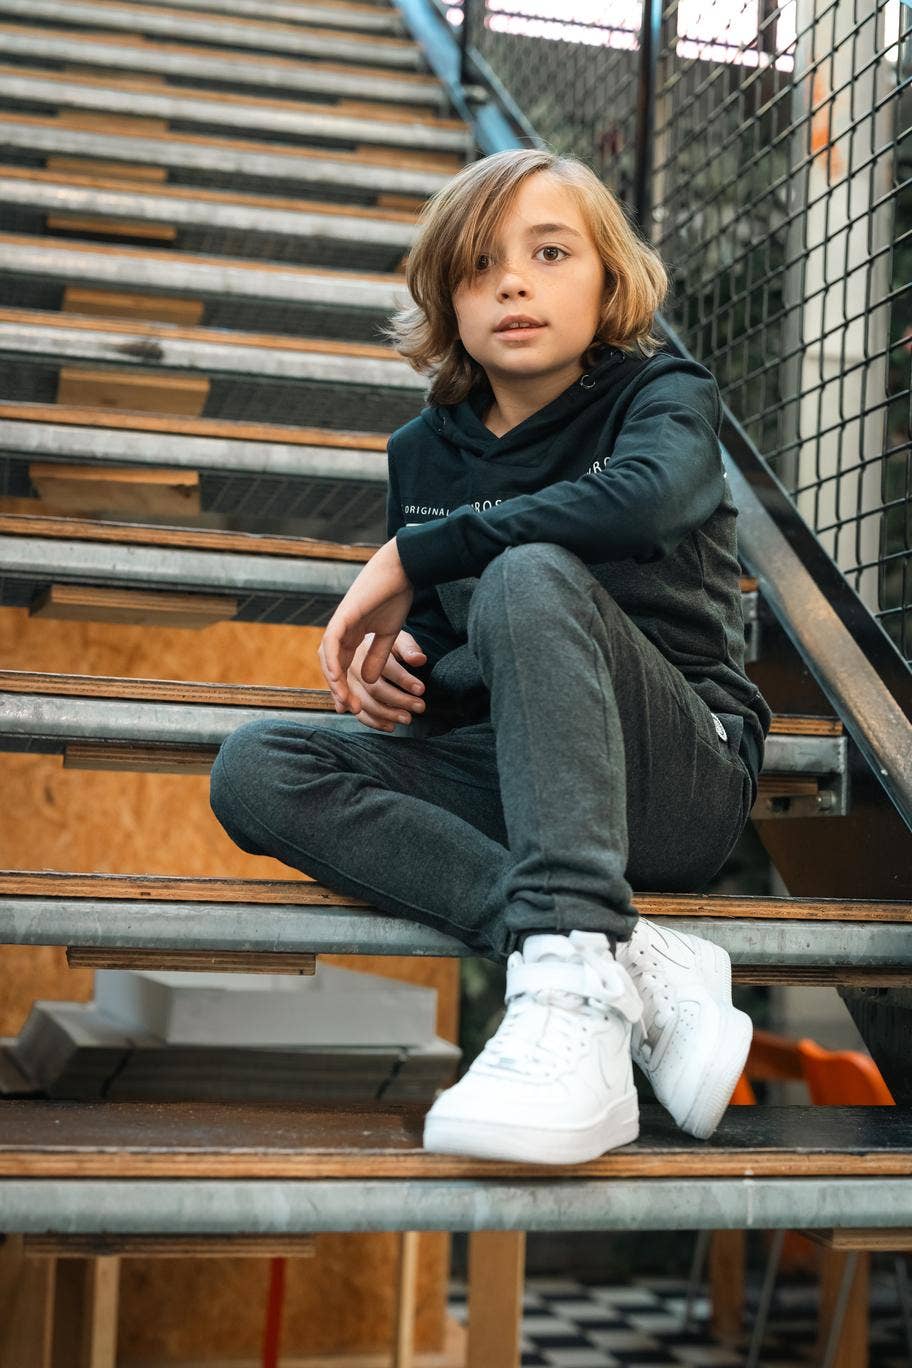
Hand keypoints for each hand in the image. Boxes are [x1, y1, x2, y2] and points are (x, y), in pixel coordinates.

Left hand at [318, 537, 414, 714]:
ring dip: (334, 681)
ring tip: (345, 701)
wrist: (403, 570)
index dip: (344, 686)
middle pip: (331, 665)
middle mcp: (342, 630)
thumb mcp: (388, 635)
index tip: (353, 708)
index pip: (341, 665)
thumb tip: (369, 681)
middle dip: (338, 689)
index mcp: (351, 634)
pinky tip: (337, 678)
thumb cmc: (397, 596)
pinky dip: (331, 661)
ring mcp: (341, 622)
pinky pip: (331, 642)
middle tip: (349, 709)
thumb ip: (377, 657)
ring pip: (327, 657)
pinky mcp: (344, 615)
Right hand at [345, 630, 427, 731]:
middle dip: (399, 700)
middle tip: (420, 707)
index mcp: (366, 649)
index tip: (421, 689)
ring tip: (408, 719)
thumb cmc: (384, 642)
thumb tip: (420, 660)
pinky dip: (374, 722)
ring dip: (388, 714)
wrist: (362, 647)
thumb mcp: (398, 639)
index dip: (404, 680)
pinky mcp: (347, 698)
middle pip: (375, 689)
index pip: (386, 668)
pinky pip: (358, 714)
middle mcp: (353, 667)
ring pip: (365, 704)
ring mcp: (347, 684)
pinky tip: (391, 726)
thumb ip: (409, 648)